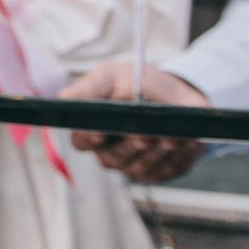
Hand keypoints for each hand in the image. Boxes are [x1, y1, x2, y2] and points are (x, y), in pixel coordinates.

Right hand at [61, 61, 207, 182]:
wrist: (177, 93)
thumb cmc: (139, 83)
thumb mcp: (112, 76)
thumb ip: (87, 89)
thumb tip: (63, 101)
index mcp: (91, 130)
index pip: (81, 142)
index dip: (90, 138)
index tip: (101, 132)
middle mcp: (108, 152)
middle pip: (112, 158)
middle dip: (132, 145)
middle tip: (148, 133)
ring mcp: (132, 165)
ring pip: (138, 168)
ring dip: (157, 152)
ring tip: (173, 136)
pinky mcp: (158, 172)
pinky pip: (164, 172)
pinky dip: (176, 157)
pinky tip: (185, 141)